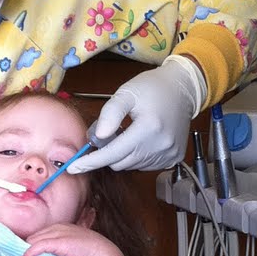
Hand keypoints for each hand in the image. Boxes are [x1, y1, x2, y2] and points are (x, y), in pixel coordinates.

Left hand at [21, 223, 131, 255]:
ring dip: (24, 250)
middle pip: (34, 236)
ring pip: (34, 240)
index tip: (21, 254)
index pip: (39, 234)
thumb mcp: (73, 251)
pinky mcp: (58, 241)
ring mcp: (58, 233)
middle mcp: (59, 227)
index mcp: (62, 227)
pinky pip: (38, 246)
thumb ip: (60, 252)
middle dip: (23, 246)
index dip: (29, 244)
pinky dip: (29, 253)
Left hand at [70, 56, 206, 173]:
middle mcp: (161, 146)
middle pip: (120, 163)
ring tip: (129, 132)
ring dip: (123, 154)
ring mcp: (168, 155)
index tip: (73, 167)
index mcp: (148, 128)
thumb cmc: (152, 88)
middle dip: (107, 152)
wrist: (183, 89)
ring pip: (131, 166)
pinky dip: (136, 156)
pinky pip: (144, 166)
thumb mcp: (126, 93)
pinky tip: (141, 139)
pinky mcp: (173, 159)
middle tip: (109, 132)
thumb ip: (110, 114)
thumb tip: (97, 137)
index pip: (112, 153)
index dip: (91, 161)